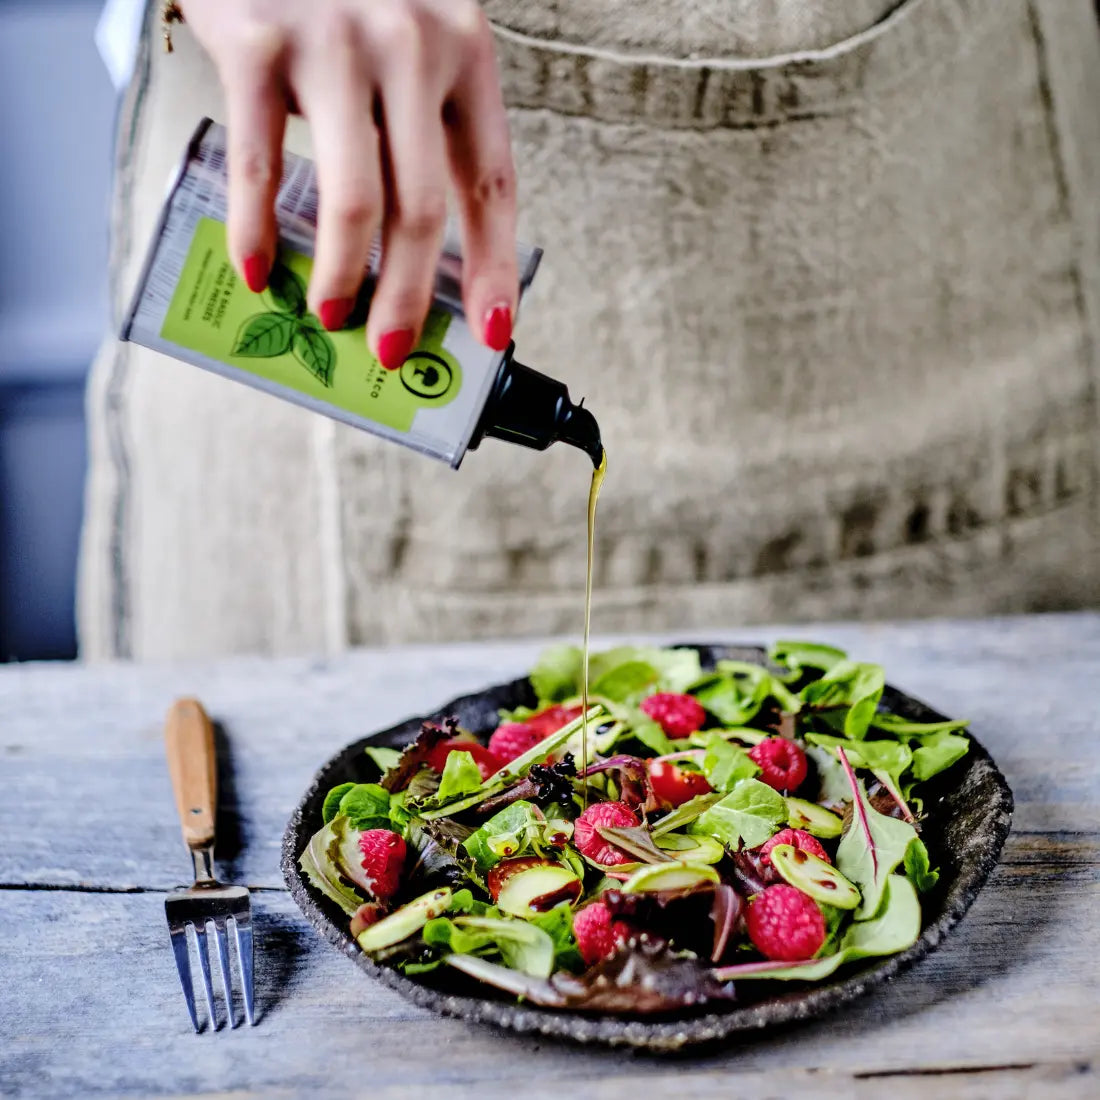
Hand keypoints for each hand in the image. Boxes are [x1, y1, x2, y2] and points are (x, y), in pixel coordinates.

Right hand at [180, 0, 517, 366]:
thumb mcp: (409, 36)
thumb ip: (413, 125)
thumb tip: (401, 249)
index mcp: (463, 53)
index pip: (492, 182)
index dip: (494, 267)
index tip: (492, 331)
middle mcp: (411, 46)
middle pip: (424, 209)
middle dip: (408, 297)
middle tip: (392, 349)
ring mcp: (336, 42)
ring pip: (356, 199)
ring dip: (343, 278)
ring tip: (331, 318)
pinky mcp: (258, 39)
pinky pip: (261, 164)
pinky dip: (255, 231)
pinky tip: (256, 270)